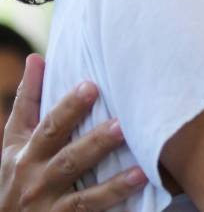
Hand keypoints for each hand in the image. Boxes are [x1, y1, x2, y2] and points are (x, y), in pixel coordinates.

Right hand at [0, 54, 144, 211]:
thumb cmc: (18, 174)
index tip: (91, 85)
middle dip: (95, 141)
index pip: (47, 126)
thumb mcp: (14, 141)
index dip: (68, 107)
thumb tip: (36, 57)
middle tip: (122, 123)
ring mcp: (48, 204)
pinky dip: (114, 197)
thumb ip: (28, 101)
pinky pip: (89, 210)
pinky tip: (139, 182)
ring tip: (139, 162)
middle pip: (67, 157)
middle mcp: (34, 179)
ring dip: (112, 179)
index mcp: (25, 152)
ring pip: (82, 190)